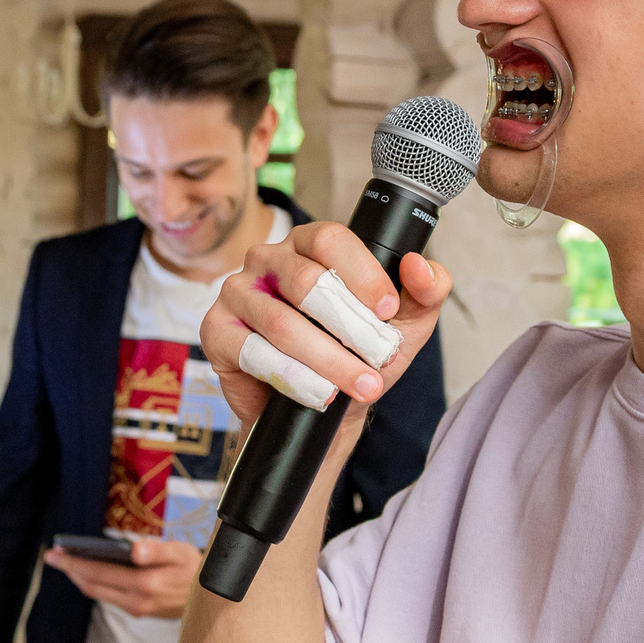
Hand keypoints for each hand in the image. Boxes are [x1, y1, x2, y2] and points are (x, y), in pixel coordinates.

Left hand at [39, 536, 202, 618]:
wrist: (215, 597)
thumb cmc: (197, 568)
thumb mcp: (181, 552)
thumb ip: (157, 550)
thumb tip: (135, 551)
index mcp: (145, 584)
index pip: (99, 573)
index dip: (74, 563)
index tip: (55, 552)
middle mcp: (138, 601)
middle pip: (94, 585)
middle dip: (71, 570)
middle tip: (51, 556)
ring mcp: (138, 609)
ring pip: (100, 594)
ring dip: (81, 579)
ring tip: (66, 563)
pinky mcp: (141, 612)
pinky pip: (111, 598)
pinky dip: (96, 585)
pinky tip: (89, 573)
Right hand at [201, 224, 449, 432]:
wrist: (320, 403)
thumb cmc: (357, 352)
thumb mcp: (405, 323)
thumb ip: (427, 291)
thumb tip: (419, 266)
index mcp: (308, 243)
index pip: (329, 239)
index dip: (362, 274)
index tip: (388, 312)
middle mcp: (267, 259)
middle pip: (305, 282)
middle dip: (349, 328)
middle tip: (378, 360)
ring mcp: (237, 292)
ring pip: (281, 323)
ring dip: (327, 360)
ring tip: (359, 386)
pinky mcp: (217, 330)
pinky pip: (253, 352)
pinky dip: (293, 378)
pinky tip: (319, 394)